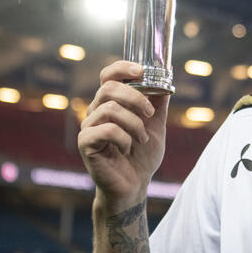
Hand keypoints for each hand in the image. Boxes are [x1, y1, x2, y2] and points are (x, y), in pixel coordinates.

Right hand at [77, 61, 169, 211]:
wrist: (135, 184)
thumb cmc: (142, 155)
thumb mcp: (156, 124)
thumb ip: (158, 103)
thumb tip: (166, 80)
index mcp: (110, 103)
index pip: (108, 76)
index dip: (121, 68)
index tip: (141, 70)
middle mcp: (96, 111)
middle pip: (109, 88)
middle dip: (135, 97)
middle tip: (150, 113)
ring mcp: (88, 127)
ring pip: (110, 109)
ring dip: (134, 123)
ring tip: (142, 139)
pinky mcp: (85, 144)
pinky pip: (106, 130)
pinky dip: (124, 138)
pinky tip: (128, 148)